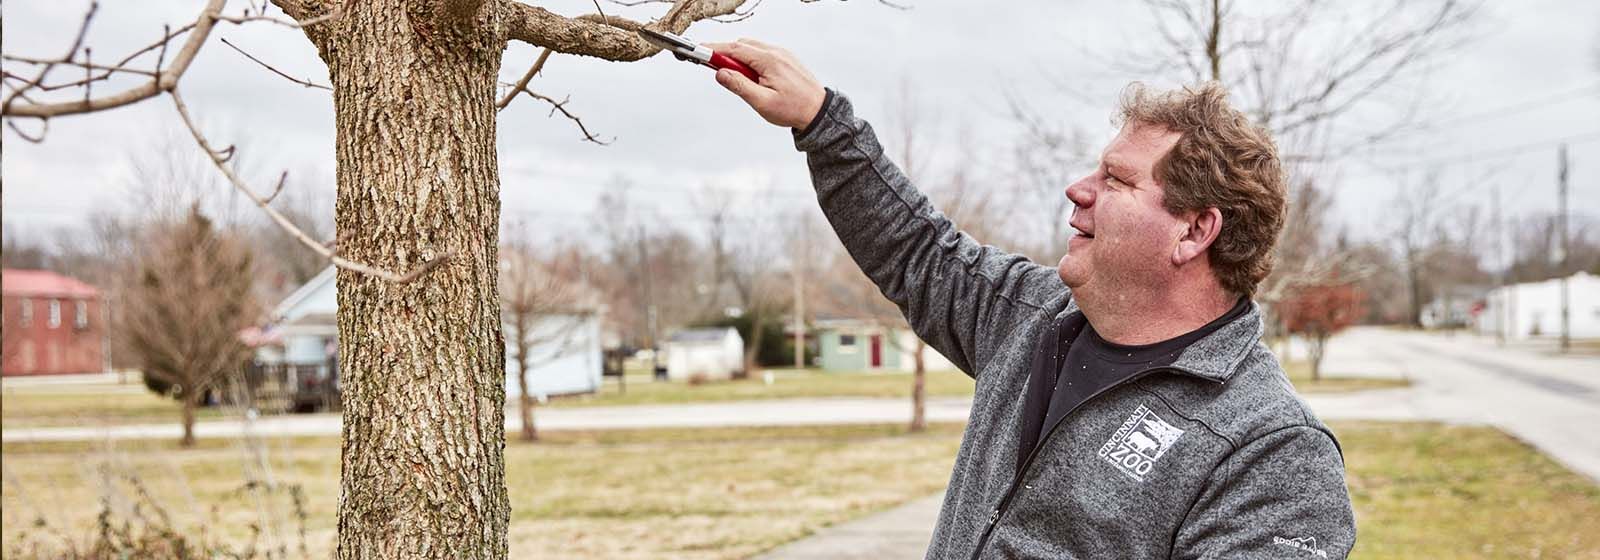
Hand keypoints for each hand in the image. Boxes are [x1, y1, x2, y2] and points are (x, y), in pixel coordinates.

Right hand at [704, 39, 826, 129]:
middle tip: (716, 71)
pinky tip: (752, 78)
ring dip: (739, 59)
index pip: (734, 49)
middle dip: (725, 55)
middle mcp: (776, 52)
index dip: (714, 49)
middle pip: (741, 45)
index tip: (699, 51)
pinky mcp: (785, 58)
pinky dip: (751, 60)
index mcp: (769, 61)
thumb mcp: (762, 102)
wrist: (819, 111)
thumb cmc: (793, 109)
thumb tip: (720, 73)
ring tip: (739, 81)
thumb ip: (739, 86)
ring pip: (751, 48)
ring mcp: (781, 54)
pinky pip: (762, 53)